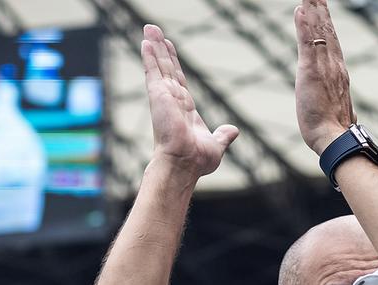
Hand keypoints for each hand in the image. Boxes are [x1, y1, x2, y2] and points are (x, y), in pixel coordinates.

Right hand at [141, 24, 238, 177]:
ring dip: (154, 46)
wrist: (185, 163)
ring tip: (149, 29)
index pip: (179, 80)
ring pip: (159, 66)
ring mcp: (164, 97)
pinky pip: (153, 71)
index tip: (169, 49)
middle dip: (161, 49)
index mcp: (184, 110)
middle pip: (167, 68)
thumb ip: (223, 135)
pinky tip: (144, 42)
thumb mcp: (216, 144)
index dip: (174, 64)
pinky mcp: (158, 95)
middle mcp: (172, 100)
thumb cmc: (197, 160)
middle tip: (154, 31)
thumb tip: (233, 131)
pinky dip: (148, 56)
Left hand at [294, 0, 355, 154]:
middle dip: (320, 6)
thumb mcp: (334, 108)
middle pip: (325, 28)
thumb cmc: (332, 129)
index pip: (330, 39)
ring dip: (313, 8)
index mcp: (338, 71)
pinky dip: (304, 26)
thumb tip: (346, 110)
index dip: (324, 20)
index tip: (319, 3)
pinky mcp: (312, 72)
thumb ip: (338, 102)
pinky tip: (300, 9)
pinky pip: (308, 44)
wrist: (335, 139)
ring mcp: (324, 66)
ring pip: (318, 31)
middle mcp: (334, 64)